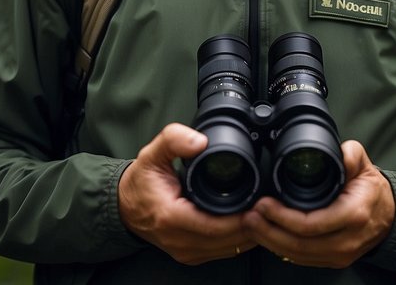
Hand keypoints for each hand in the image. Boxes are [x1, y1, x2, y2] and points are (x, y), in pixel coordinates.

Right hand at [118, 123, 257, 264]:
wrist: (125, 206)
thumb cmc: (140, 183)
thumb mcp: (152, 153)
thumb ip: (174, 139)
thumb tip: (199, 141)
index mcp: (171, 218)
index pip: (214, 225)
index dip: (241, 217)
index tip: (259, 202)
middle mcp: (179, 241)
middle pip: (227, 241)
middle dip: (252, 225)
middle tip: (270, 204)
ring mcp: (185, 251)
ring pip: (229, 249)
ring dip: (249, 234)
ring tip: (264, 212)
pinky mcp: (191, 255)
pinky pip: (223, 251)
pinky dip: (239, 239)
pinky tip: (250, 223)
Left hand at [243, 139, 394, 267]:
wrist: (390, 215)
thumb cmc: (372, 190)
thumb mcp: (364, 164)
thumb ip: (350, 154)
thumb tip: (336, 152)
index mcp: (353, 215)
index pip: (311, 224)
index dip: (282, 217)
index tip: (263, 203)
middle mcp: (347, 240)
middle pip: (299, 244)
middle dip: (269, 231)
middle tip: (249, 216)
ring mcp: (341, 254)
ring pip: (298, 255)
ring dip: (271, 241)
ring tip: (252, 225)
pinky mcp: (335, 261)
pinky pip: (303, 259)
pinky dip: (282, 249)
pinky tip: (268, 236)